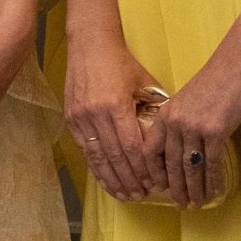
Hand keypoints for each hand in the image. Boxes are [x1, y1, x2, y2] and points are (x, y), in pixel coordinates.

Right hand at [64, 29, 161, 201]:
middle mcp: (96, 113)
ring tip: (125, 195)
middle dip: (130, 180)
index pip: (132, 146)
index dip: (144, 168)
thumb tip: (169, 134)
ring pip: (98, 157)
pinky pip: (85, 149)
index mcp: (117, 104)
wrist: (90, 44)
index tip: (155, 182)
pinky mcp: (71, 117)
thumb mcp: (144, 82)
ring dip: (112, 179)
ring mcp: (81, 116)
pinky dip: (97, 167)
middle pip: (115, 157)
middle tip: (141, 195)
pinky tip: (106, 179)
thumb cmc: (121, 62)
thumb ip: (155, 108)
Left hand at [141, 35, 240, 207]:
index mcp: (165, 113)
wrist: (237, 63)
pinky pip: (212, 164)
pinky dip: (213, 181)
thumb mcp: (188, 98)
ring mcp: (194, 127)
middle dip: (176, 188)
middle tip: (181, 204)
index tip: (158, 187)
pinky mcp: (215, 131)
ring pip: (190, 168)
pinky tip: (215, 192)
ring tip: (197, 204)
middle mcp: (175, 122)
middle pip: (171, 164)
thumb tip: (181, 143)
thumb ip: (180, 119)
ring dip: (194, 190)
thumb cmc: (216, 79)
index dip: (154, 172)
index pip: (151, 150)